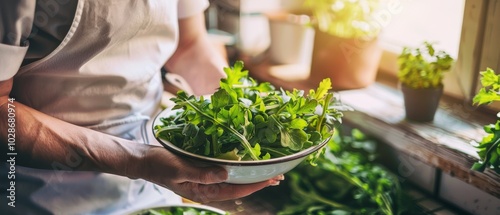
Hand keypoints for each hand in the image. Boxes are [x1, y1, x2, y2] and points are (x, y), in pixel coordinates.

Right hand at [136, 145, 283, 202]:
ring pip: (233, 179)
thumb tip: (226, 174)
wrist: (143, 159)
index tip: (271, 179)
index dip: (254, 185)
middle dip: (258, 181)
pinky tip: (245, 162)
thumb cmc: (159, 164)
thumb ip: (202, 174)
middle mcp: (207, 187)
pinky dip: (237, 167)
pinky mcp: (202, 169)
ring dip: (250, 174)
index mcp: (203, 191)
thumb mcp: (180, 169)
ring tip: (268, 170)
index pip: (235, 191)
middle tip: (279, 175)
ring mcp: (205, 179)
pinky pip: (224, 170)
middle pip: (238, 187)